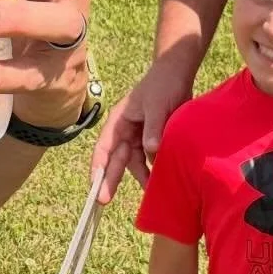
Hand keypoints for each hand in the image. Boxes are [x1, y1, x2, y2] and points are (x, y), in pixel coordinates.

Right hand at [89, 56, 193, 203]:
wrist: (178, 73)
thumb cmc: (163, 85)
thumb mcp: (157, 106)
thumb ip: (153, 128)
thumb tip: (150, 151)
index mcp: (119, 121)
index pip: (103, 147)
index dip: (97, 167)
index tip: (94, 184)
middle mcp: (125, 130)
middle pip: (116, 159)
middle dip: (110, 179)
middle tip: (103, 200)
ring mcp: (138, 135)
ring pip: (134, 161)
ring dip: (140, 176)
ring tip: (147, 194)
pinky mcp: (152, 138)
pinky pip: (150, 158)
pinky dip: (154, 168)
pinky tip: (161, 181)